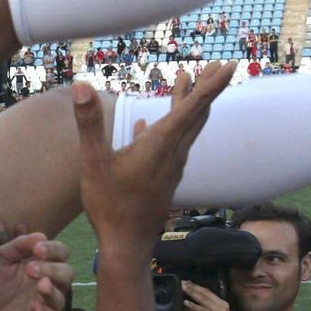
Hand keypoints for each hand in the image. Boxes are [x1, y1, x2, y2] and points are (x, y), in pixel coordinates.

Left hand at [0, 227, 72, 310]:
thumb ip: (16, 246)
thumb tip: (40, 234)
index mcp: (41, 265)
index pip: (60, 252)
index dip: (53, 249)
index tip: (37, 249)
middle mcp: (49, 284)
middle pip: (66, 273)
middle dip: (53, 268)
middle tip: (31, 269)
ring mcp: (48, 307)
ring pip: (61, 296)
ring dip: (51, 290)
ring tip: (40, 285)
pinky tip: (35, 307)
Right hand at [74, 65, 234, 256]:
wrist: (126, 244)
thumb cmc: (110, 205)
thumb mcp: (93, 162)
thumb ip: (89, 123)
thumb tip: (80, 85)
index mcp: (160, 145)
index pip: (192, 108)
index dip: (211, 85)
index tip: (230, 65)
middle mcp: (172, 154)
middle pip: (196, 115)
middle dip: (207, 88)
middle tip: (219, 65)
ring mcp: (170, 167)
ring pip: (186, 128)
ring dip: (188, 104)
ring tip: (185, 81)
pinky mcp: (163, 178)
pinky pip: (172, 144)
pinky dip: (167, 126)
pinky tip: (148, 123)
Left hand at [180, 281, 235, 310]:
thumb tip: (182, 307)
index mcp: (221, 304)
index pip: (207, 292)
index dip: (197, 287)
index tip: (187, 283)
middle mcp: (222, 305)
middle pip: (205, 293)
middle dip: (193, 287)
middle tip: (183, 282)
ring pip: (204, 299)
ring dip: (192, 293)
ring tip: (183, 288)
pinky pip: (203, 310)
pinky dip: (193, 306)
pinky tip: (185, 303)